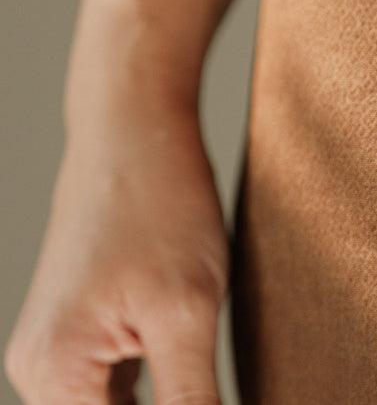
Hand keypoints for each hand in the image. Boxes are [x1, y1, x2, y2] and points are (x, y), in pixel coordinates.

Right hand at [5, 99, 227, 403]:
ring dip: (167, 400)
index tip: (208, 398)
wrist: (134, 126)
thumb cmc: (160, 202)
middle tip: (206, 375)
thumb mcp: (189, 311)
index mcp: (55, 376)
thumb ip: (191, 400)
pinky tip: (196, 368)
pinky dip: (159, 385)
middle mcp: (42, 370)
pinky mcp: (85, 325)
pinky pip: (118, 382)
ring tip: (197, 355)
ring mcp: (61, 347)